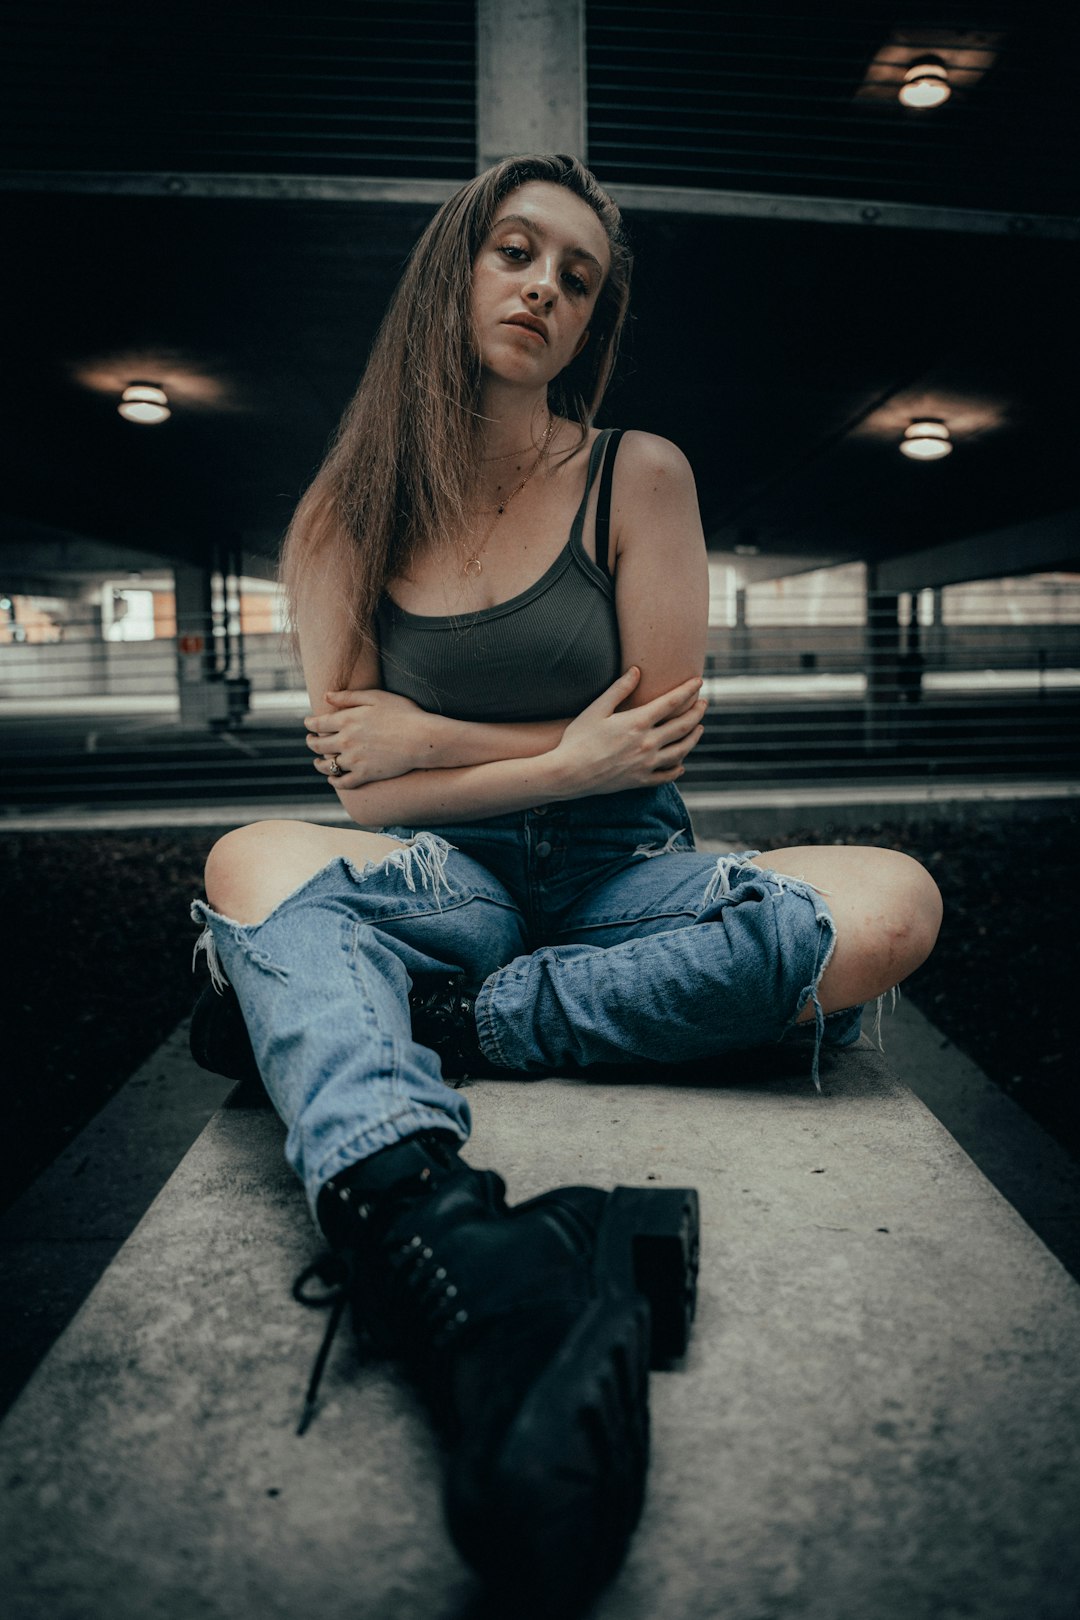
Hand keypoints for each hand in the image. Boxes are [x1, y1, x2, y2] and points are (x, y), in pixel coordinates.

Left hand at [305, 688, 435, 786]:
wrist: (422, 739)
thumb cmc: (403, 713)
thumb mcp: (376, 697)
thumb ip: (349, 697)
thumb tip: (326, 696)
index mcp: (346, 720)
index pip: (317, 724)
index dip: (309, 724)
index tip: (308, 723)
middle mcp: (346, 741)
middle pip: (318, 745)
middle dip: (311, 742)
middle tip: (311, 740)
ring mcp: (355, 760)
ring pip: (327, 765)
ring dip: (319, 764)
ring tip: (318, 762)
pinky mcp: (366, 775)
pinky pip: (343, 782)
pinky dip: (335, 782)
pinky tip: (333, 779)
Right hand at [549, 667, 705, 797]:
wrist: (567, 774)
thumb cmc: (578, 739)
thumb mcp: (596, 709)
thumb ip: (619, 690)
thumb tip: (637, 670)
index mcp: (637, 722)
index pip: (671, 703)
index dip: (687, 690)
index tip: (698, 682)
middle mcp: (647, 743)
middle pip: (682, 726)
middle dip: (696, 712)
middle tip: (704, 703)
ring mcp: (646, 764)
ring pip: (681, 751)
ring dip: (693, 738)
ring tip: (699, 729)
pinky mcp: (640, 780)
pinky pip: (666, 776)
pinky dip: (677, 770)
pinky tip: (681, 765)